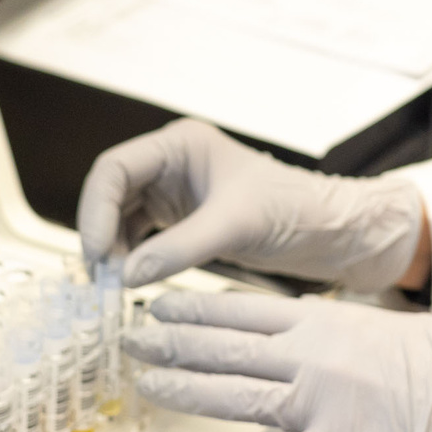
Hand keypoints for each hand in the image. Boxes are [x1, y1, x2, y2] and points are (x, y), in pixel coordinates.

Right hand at [78, 119, 427, 291]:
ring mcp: (177, 192)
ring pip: (123, 218)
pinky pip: (143, 237)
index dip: (96, 210)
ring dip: (114, 250)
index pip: (115, 169)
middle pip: (112, 193)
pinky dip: (134, 260)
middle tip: (98, 277)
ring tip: (113, 287)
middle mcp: (173, 164)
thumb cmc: (297, 210)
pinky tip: (134, 284)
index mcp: (182, 145)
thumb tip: (125, 277)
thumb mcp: (237, 225)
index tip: (95, 252)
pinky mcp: (186, 220)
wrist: (335, 232)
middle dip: (100, 232)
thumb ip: (180, 248)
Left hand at [124, 291, 431, 431]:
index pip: (244, 311)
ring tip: (144, 382)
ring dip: (181, 389)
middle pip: (224, 348)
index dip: (196, 309)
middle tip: (133, 339)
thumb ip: (347, 325)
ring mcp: (315, 407)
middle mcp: (311, 359)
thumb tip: (321, 321)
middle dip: (172, 343)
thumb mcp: (396, 326)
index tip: (164, 305)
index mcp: (327, 324)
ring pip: (230, 395)